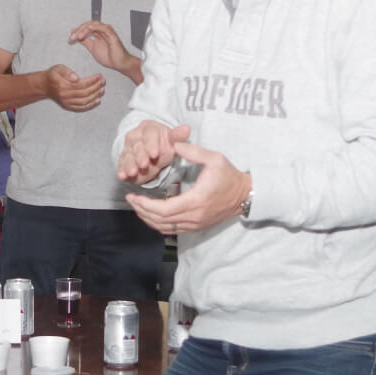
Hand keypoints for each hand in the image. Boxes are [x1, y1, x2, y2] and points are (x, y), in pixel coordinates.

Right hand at [43, 64, 105, 111]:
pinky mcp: (68, 107)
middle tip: (103, 82)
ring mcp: (66, 103)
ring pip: (84, 101)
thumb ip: (67, 72)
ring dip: (95, 96)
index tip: (100, 76)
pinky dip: (90, 106)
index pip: (82, 84)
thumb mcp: (58, 68)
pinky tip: (97, 101)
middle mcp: (65, 96)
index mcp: (63, 86)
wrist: (43, 86)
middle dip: (96, 87)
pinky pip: (81, 108)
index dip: (92, 81)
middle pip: (85, 93)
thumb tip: (76, 77)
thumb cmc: (52, 75)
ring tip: (102, 90)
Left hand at [69, 21, 139, 81]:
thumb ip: (86, 42)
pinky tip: (86, 32)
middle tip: (72, 36)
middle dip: (79, 30)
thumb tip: (77, 38)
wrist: (120, 64)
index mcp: (98, 34)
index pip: (86, 28)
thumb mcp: (92, 48)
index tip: (70, 37)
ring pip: (93, 25)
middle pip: (88, 25)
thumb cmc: (110, 57)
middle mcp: (102, 31)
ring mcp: (107, 31)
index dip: (77, 31)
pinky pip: (102, 27)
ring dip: (84, 29)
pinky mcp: (111, 34)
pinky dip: (93, 28)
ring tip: (77, 36)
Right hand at [117, 121, 190, 184]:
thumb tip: (186, 128)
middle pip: (137, 146)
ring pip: (128, 156)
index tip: (155, 154)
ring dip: (129, 164)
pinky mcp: (123, 159)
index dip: (151, 144)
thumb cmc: (164, 146)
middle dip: (140, 156)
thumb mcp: (172, 141)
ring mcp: (128, 147)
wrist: (153, 154)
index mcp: (149, 128)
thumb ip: (178, 136)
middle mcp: (136, 136)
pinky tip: (122, 176)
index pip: (149, 134)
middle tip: (143, 165)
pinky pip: (122, 164)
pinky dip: (121, 170)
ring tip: (132, 172)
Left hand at [124, 141, 250, 234]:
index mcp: (196, 201)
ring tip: (137, 206)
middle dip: (141, 211)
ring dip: (147, 219)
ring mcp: (195, 224)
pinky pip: (172, 230)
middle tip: (130, 199)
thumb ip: (193, 151)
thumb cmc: (229, 176)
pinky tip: (150, 215)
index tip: (133, 196)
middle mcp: (194, 217)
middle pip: (160, 221)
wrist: (244, 195)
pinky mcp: (196, 227)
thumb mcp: (215, 159)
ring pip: (164, 228)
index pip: (164, 210)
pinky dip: (157, 224)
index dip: (145, 205)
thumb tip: (174, 144)